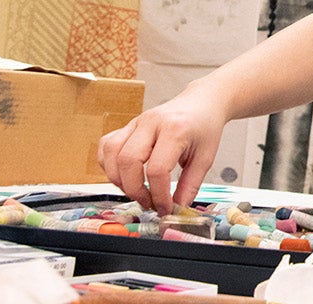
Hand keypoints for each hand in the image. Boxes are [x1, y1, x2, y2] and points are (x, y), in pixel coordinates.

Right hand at [97, 85, 224, 213]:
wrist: (201, 102)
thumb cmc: (204, 127)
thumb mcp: (205, 158)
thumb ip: (190, 185)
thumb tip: (176, 209)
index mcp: (175, 129)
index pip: (157, 169)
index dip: (158, 195)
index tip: (165, 208)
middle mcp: (151, 123)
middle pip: (127, 160)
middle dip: (134, 190)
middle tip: (149, 203)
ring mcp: (136, 122)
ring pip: (111, 152)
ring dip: (118, 179)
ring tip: (136, 190)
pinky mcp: (128, 125)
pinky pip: (106, 145)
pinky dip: (109, 164)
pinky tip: (124, 175)